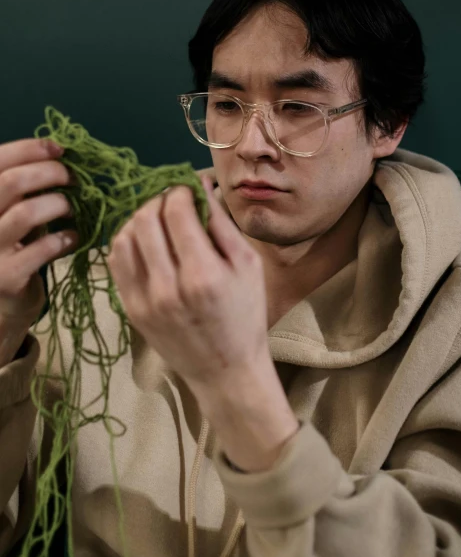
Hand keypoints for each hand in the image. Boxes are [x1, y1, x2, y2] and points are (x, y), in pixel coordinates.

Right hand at [0, 138, 78, 364]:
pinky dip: (64, 238)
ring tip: (71, 209)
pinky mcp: (6, 277)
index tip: (59, 148)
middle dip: (49, 173)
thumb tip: (58, 152)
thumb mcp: (8, 212)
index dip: (28, 149)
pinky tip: (73, 238)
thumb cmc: (9, 247)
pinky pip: (43, 249)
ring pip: (26, 213)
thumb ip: (22, 187)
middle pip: (11, 183)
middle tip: (73, 178)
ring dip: (58, 205)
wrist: (0, 304)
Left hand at [106, 177, 269, 386]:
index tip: (187, 190)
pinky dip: (127, 241)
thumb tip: (200, 185)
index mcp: (203, 274)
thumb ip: (221, 223)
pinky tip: (145, 241)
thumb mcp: (248, 265)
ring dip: (139, 219)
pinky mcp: (131, 309)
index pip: (175, 212)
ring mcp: (144, 300)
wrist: (225, 371)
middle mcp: (168, 287)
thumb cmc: (245, 315)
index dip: (179, 192)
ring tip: (158, 219)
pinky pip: (116, 262)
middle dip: (158, 200)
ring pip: (123, 237)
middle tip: (172, 201)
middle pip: (145, 220)